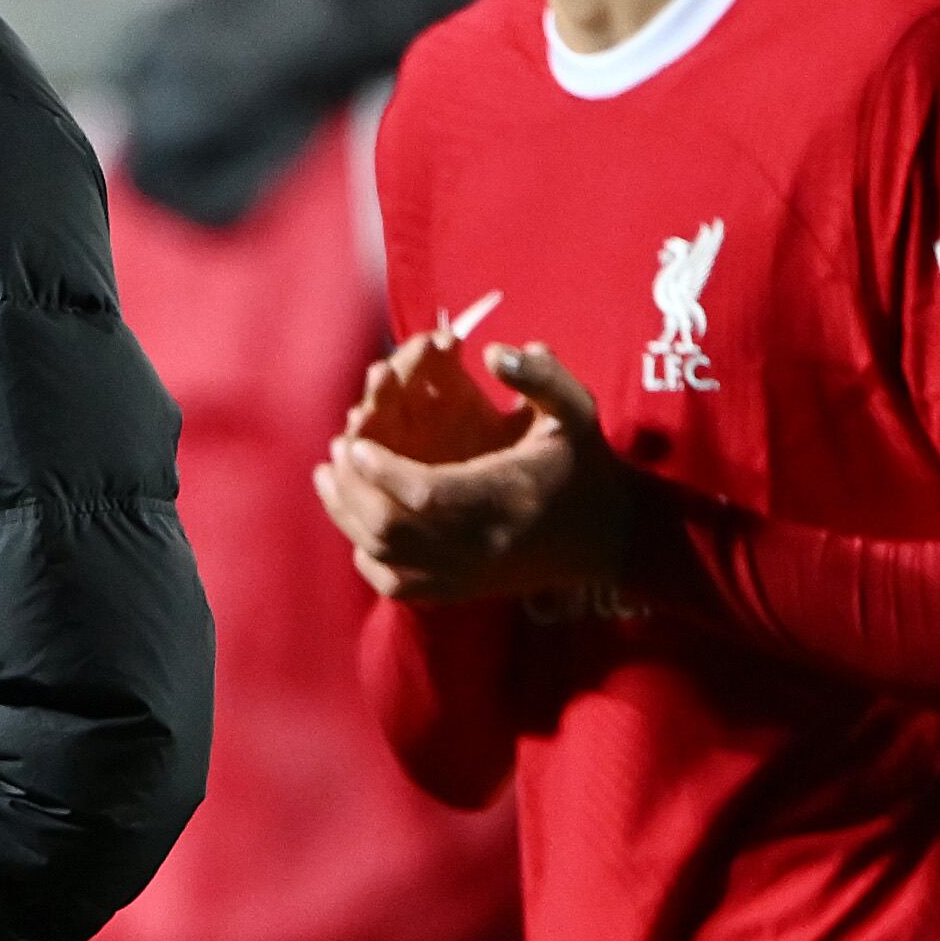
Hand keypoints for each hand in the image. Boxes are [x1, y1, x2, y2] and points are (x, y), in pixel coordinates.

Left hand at [314, 340, 628, 603]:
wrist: (611, 537)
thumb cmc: (585, 464)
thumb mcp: (575, 411)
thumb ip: (539, 376)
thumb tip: (492, 349)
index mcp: (504, 498)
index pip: (427, 494)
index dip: (382, 470)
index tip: (354, 440)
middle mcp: (480, 544)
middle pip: (392, 529)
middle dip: (353, 489)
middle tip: (337, 450)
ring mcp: (467, 574)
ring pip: (386, 558)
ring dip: (347, 517)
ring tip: (327, 475)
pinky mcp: (461, 591)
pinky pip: (398, 586)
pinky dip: (368, 557)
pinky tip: (357, 527)